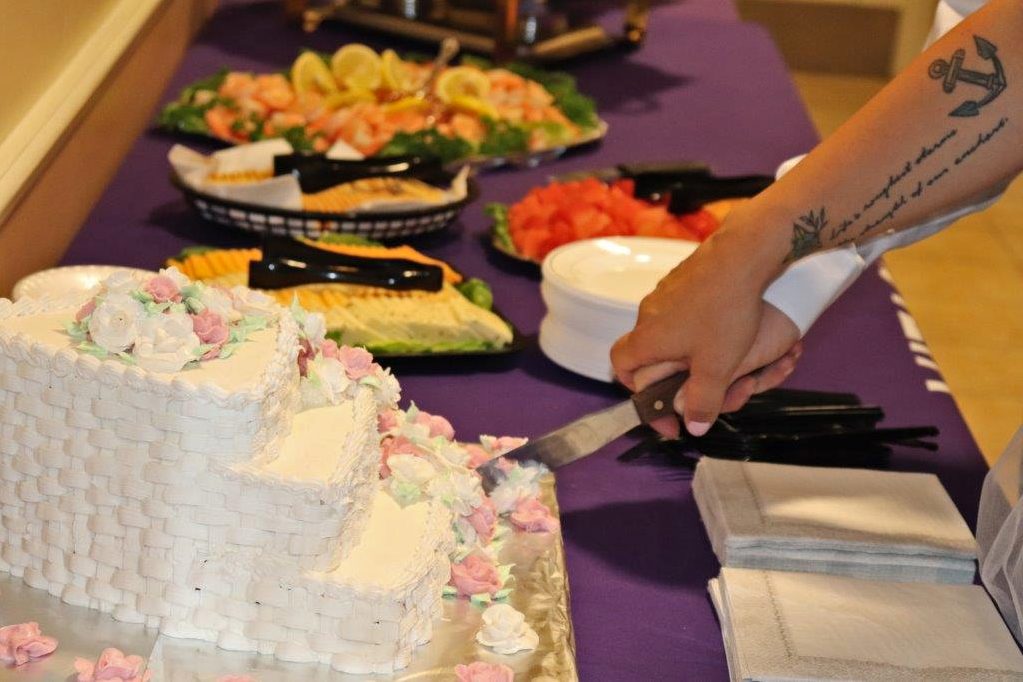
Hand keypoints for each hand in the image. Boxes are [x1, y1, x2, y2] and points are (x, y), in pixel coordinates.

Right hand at [611, 226, 798, 436]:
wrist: (742, 255)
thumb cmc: (725, 312)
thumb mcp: (717, 367)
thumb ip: (704, 400)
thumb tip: (695, 428)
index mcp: (647, 338)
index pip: (621, 367)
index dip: (635, 390)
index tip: (663, 409)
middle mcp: (648, 313)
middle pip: (645, 350)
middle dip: (666, 372)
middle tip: (691, 385)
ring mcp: (665, 292)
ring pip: (665, 329)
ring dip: (683, 349)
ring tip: (711, 358)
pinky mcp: (684, 278)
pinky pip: (681, 310)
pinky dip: (695, 326)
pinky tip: (721, 328)